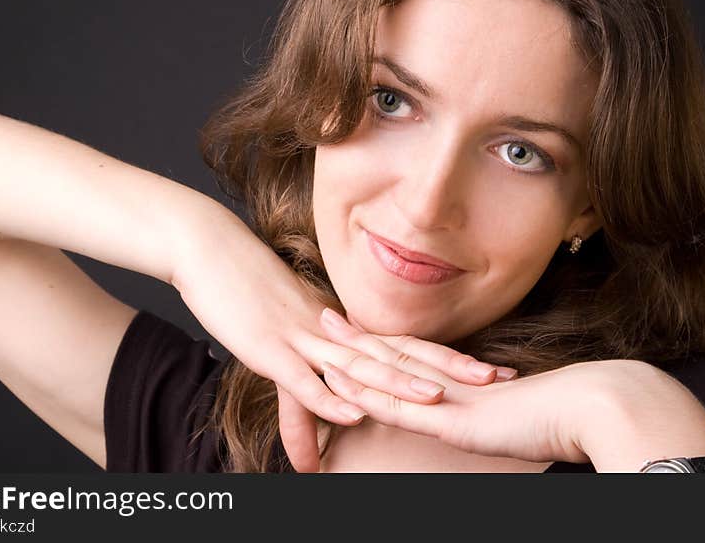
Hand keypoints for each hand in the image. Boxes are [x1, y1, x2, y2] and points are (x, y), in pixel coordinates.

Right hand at [172, 213, 515, 470]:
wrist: (211, 250)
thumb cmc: (248, 294)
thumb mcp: (280, 354)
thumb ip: (301, 406)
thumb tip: (314, 454)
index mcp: (341, 328)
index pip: (403, 345)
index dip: (446, 360)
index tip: (487, 371)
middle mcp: (332, 331)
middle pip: (396, 354)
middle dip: (445, 371)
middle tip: (493, 382)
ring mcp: (302, 337)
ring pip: (358, 365)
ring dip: (397, 384)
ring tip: (437, 402)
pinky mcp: (268, 348)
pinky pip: (303, 377)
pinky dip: (328, 398)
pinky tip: (356, 413)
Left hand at [319, 312, 617, 463]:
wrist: (596, 403)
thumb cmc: (575, 408)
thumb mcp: (531, 408)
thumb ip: (510, 405)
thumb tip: (508, 398)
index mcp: (467, 380)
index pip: (419, 356)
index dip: (388, 340)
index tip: (364, 325)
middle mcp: (451, 382)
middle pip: (395, 353)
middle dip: (358, 336)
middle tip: (325, 313)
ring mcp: (448, 398)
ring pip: (387, 373)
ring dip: (351, 356)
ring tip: (319, 336)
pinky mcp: (449, 420)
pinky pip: (395, 406)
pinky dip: (364, 394)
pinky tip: (338, 384)